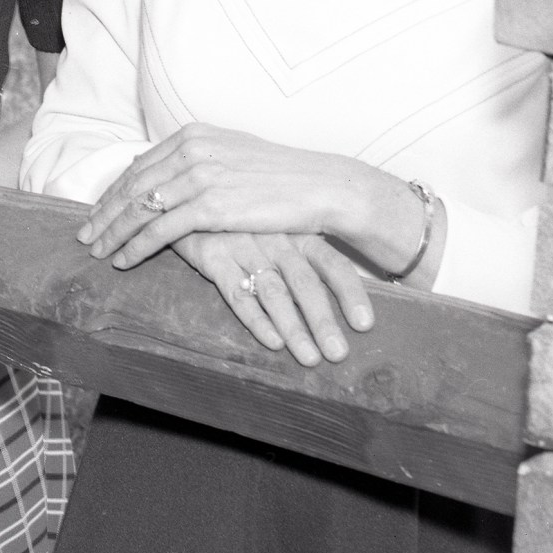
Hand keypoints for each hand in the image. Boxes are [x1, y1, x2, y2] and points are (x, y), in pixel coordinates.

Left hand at [78, 123, 391, 269]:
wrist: (321, 186)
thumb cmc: (281, 174)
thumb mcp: (232, 152)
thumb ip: (196, 157)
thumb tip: (162, 167)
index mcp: (193, 134)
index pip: (140, 166)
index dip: (115, 191)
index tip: (98, 210)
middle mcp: (190, 150)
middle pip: (132, 186)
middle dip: (104, 213)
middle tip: (83, 234)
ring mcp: (198, 176)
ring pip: (139, 209)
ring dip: (112, 232)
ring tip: (95, 250)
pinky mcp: (209, 206)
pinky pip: (159, 230)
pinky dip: (135, 246)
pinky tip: (122, 260)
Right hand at [172, 231, 374, 366]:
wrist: (186, 195)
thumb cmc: (242, 218)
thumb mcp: (277, 225)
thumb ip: (304, 256)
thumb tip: (338, 301)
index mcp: (297, 231)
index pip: (332, 263)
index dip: (351, 293)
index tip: (365, 325)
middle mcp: (275, 240)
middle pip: (305, 283)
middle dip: (323, 321)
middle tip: (337, 354)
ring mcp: (243, 247)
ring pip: (274, 292)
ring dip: (294, 328)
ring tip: (309, 358)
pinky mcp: (213, 256)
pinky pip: (237, 292)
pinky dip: (256, 319)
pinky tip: (272, 341)